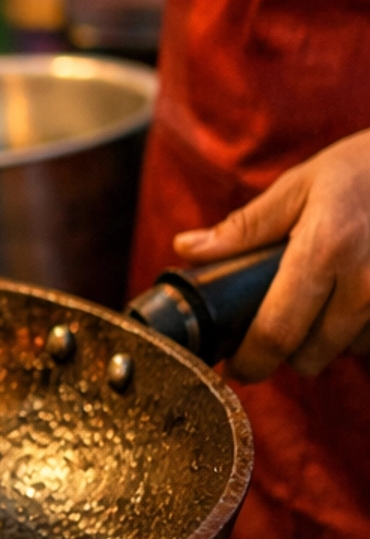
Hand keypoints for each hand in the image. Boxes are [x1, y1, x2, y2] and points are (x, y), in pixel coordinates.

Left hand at [173, 129, 369, 380]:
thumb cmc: (362, 171)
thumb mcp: (299, 187)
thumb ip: (244, 227)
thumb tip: (187, 248)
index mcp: (324, 250)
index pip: (276, 333)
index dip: (251, 361)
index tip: (236, 367)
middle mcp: (364, 283)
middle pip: (309, 356)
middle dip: (286, 350)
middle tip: (278, 321)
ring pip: (344, 352)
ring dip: (327, 339)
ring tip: (325, 297)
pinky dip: (357, 331)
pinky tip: (355, 297)